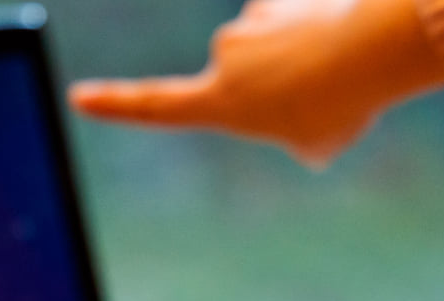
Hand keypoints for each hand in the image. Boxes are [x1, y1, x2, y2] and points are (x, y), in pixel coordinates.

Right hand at [67, 0, 443, 166]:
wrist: (365, 52)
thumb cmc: (340, 106)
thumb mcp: (316, 145)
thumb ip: (298, 135)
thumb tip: (303, 124)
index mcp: (221, 100)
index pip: (156, 106)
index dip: (116, 105)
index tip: (78, 98)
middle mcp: (225, 52)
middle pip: (254, 73)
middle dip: (291, 86)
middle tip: (329, 102)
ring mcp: (253, 18)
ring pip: (282, 41)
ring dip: (313, 56)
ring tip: (347, 72)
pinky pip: (304, 11)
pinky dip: (327, 24)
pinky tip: (351, 35)